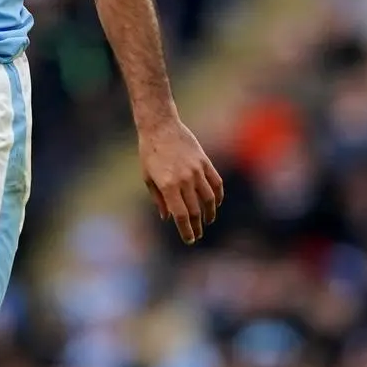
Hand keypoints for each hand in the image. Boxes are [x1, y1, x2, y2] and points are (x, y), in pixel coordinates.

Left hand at [138, 117, 223, 244]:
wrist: (160, 126)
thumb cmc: (149, 152)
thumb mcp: (148, 176)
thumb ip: (158, 198)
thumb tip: (167, 217)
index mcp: (168, 185)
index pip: (180, 215)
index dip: (186, 230)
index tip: (189, 240)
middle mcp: (184, 180)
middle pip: (195, 210)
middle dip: (196, 226)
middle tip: (197, 234)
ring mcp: (196, 170)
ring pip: (209, 199)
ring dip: (209, 214)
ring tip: (207, 221)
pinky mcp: (205, 162)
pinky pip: (216, 183)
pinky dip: (218, 196)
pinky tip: (215, 204)